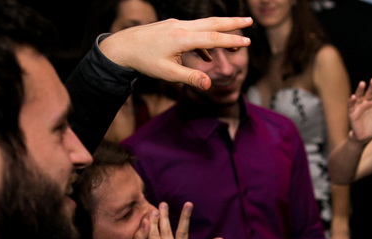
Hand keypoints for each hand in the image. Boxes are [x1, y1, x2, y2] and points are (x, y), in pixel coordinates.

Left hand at [98, 17, 252, 89]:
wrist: (121, 47)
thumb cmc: (144, 61)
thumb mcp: (168, 74)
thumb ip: (190, 78)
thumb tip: (209, 85)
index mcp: (181, 38)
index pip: (213, 38)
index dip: (232, 40)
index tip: (248, 41)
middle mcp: (181, 27)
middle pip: (212, 23)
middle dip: (232, 22)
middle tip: (250, 20)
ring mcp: (175, 25)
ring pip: (204, 24)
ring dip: (221, 29)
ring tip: (236, 39)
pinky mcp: (171, 27)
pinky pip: (193, 31)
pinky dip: (204, 40)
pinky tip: (207, 54)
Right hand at [347, 78, 371, 143]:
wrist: (366, 137)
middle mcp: (368, 102)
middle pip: (370, 92)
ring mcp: (359, 106)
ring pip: (359, 96)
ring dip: (360, 90)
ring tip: (362, 83)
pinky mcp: (352, 112)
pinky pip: (351, 105)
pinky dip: (351, 101)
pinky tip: (353, 96)